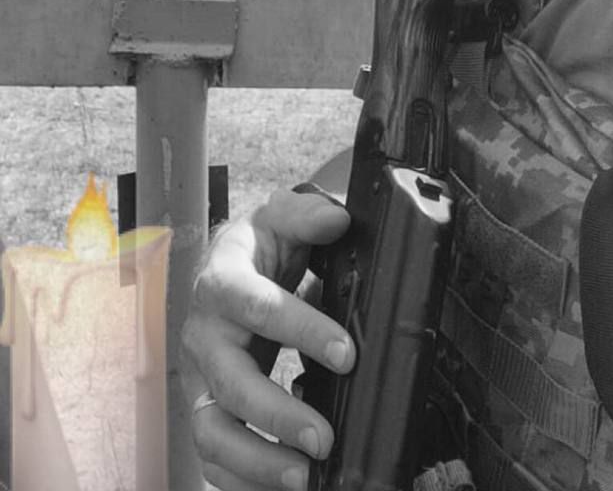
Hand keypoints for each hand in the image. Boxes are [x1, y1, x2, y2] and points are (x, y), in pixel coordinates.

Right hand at [181, 188, 354, 489]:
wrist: (233, 262)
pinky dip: (241, 480)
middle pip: (230, 384)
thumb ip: (308, 215)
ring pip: (212, 431)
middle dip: (277, 416)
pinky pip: (212, 455)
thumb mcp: (281, 215)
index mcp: (222, 283)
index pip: (259, 308)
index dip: (304, 331)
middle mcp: (203, 335)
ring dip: (255, 461)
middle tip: (324, 438)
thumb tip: (337, 219)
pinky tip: (280, 485)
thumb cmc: (261, 244)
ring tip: (302, 477)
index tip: (348, 354)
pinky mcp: (205, 406)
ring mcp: (199, 377)